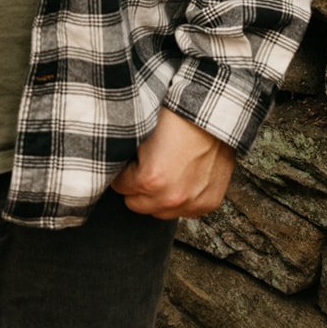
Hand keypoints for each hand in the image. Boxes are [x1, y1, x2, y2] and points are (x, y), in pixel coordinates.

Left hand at [110, 107, 234, 218]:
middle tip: (143, 167)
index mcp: (150, 180)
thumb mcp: (141, 132)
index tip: (127, 162)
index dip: (122, 171)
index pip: (119, 186)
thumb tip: (113, 161)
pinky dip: (179, 199)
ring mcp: (192, 203)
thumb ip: (124, 153)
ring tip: (163, 172)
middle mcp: (171, 198)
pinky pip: (183, 212)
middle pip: (136, 204)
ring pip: (159, 212)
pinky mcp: (208, 203)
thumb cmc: (177, 117)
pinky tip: (180, 179)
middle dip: (135, 187)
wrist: (213, 115)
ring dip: (157, 197)